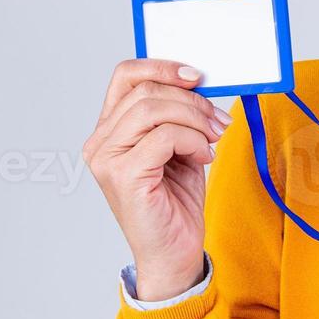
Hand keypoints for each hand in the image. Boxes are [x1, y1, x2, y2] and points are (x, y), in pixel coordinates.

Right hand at [84, 59, 230, 300]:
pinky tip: (203, 157)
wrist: (175, 252)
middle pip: (145, 90)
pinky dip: (192, 141)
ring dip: (194, 118)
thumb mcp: (179, 145)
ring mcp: (107, 160)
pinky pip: (164, 137)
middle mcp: (100, 142)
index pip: (125, 76)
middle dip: (191, 99)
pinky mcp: (124, 176)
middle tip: (218, 119)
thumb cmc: (175, 200)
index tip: (196, 75)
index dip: (162, 66)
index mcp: (109, 130)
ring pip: (153, 109)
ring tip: (213, 137)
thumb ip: (178, 114)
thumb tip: (198, 82)